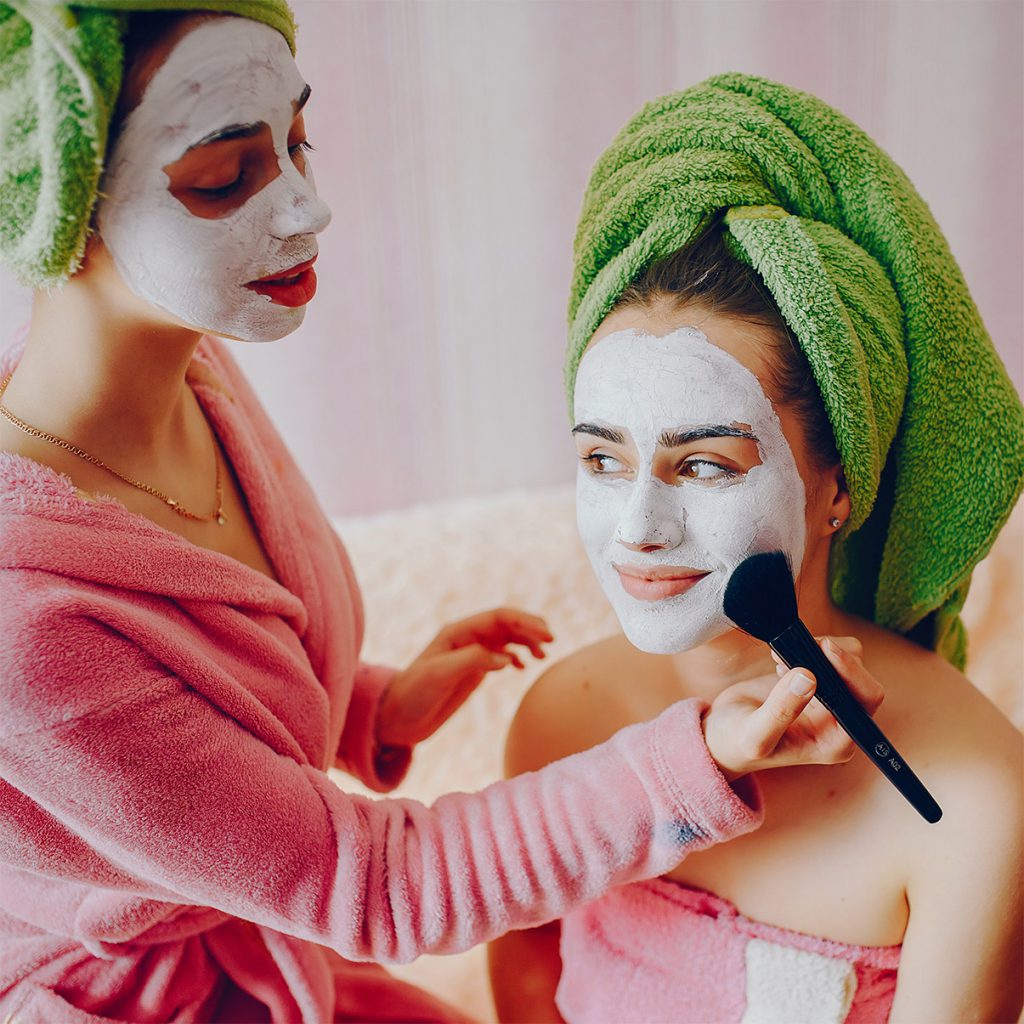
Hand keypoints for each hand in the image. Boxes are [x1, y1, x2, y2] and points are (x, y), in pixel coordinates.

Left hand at [376, 608, 553, 747]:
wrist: (397, 716)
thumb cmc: (413, 693)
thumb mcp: (439, 675)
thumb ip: (472, 662)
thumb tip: (506, 658)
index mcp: (458, 632)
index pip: (499, 618)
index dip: (525, 622)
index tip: (547, 635)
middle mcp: (467, 638)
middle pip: (507, 624)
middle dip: (531, 628)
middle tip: (552, 642)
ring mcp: (472, 653)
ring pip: (507, 638)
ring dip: (527, 642)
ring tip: (543, 655)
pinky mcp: (473, 670)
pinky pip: (501, 654)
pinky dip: (517, 656)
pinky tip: (524, 667)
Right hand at [703, 636, 883, 780]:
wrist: (723, 733)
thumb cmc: (738, 743)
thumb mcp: (754, 735)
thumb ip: (781, 710)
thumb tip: (809, 677)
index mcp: (835, 741)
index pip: (863, 701)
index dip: (850, 672)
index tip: (823, 648)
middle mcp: (839, 721)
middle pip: (861, 677)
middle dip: (833, 657)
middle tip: (797, 648)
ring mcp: (830, 700)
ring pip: (849, 660)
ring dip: (819, 650)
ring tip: (782, 659)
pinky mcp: (817, 682)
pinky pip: (830, 655)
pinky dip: (810, 646)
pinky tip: (782, 659)